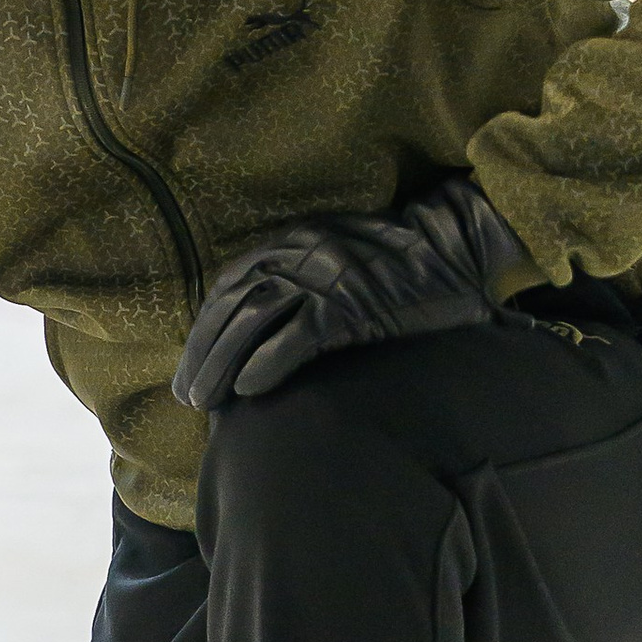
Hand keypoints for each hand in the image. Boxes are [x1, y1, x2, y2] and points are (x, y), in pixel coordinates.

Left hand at [173, 177, 533, 413]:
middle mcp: (300, 251)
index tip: (190, 365)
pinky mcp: (352, 303)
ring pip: (252, 319)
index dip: (203, 328)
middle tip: (187, 394)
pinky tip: (249, 391)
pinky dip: (266, 364)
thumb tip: (256, 333)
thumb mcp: (336, 256)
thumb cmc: (399, 264)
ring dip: (222, 363)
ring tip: (206, 401)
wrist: (455, 247)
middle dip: (202, 352)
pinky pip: (298, 335)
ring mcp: (325, 276)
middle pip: (232, 304)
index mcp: (292, 240)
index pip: (229, 285)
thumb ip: (299, 280)